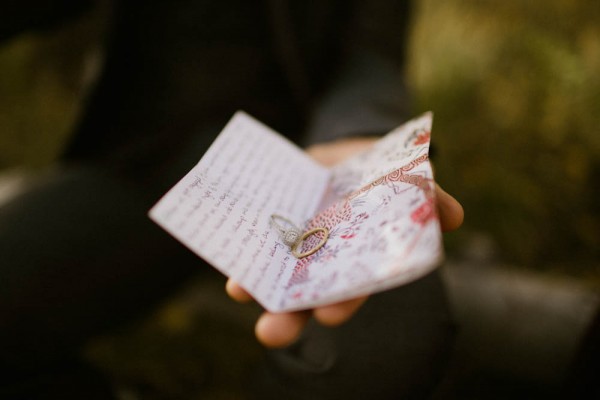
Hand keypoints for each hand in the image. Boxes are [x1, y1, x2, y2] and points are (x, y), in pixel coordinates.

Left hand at [226, 137, 463, 347]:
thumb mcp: (405, 178)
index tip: (329, 315)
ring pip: (272, 273)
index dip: (341, 301)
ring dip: (254, 286)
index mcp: (355, 257)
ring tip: (239, 290)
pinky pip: (251, 241)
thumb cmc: (379, 174)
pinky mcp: (269, 222)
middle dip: (289, 315)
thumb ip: (428, 197)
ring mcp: (292, 244)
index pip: (350, 288)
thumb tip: (454, 217)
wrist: (339, 156)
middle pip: (305, 295)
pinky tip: (228, 254)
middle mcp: (321, 260)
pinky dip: (238, 249)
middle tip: (271, 333)